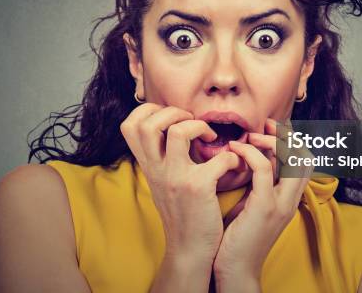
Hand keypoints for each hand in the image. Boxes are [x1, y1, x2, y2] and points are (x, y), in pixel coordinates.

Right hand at [120, 103, 240, 291]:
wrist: (189, 250)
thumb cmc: (182, 212)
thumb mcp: (162, 182)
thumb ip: (162, 157)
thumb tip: (172, 129)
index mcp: (148, 166)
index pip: (129, 125)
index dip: (149, 111)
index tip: (172, 118)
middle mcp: (157, 169)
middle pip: (147, 123)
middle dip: (173, 111)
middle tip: (191, 123)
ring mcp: (176, 178)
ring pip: (178, 131)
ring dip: (199, 125)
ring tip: (209, 138)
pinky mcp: (199, 188)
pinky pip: (219, 157)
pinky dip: (232, 156)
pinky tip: (232, 165)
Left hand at [213, 118, 312, 290]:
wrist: (235, 270)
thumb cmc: (237, 239)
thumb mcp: (251, 208)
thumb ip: (256, 186)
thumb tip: (244, 162)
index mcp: (289, 200)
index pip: (304, 163)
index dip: (292, 141)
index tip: (271, 128)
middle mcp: (290, 201)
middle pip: (305, 157)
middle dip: (288, 135)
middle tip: (267, 124)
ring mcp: (280, 204)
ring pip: (291, 159)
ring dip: (270, 141)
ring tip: (249, 135)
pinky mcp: (264, 208)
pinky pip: (263, 169)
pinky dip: (250, 152)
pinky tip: (235, 149)